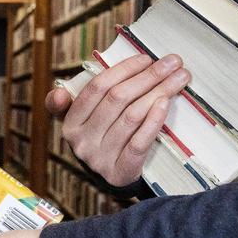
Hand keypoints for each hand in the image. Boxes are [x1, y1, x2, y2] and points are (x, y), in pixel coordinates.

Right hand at [45, 54, 189, 186]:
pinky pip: (139, 142)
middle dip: (148, 76)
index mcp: (70, 123)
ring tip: (178, 79)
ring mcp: (99, 158)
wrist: (115, 179)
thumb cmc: (106, 138)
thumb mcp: (87, 120)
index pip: (96, 88)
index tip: (147, 58)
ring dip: (158, 92)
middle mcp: (81, 141)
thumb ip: (80, 99)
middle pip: (117, 99)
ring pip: (131, 117)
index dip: (123, 70)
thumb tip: (58, 93)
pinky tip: (166, 103)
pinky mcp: (120, 172)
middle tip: (171, 63)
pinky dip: (154, 120)